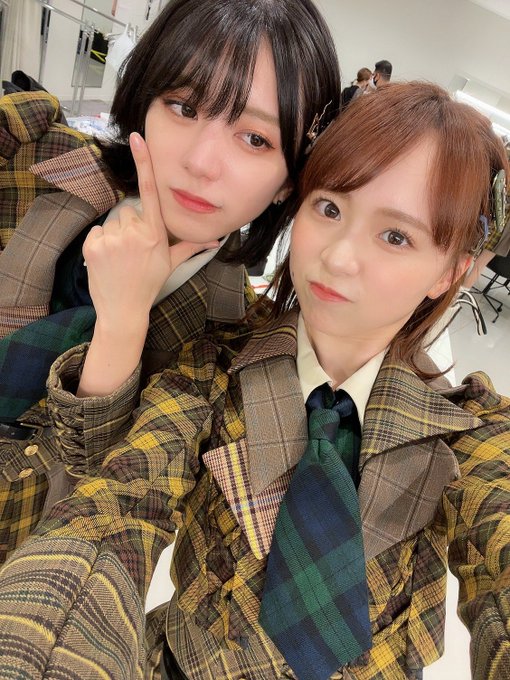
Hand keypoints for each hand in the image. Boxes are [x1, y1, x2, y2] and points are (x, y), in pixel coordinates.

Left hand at [83, 132, 218, 333]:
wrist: (123, 311)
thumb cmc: (149, 285)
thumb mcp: (171, 264)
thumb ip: (192, 247)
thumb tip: (217, 240)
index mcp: (156, 234)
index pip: (150, 192)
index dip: (144, 163)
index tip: (137, 139)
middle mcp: (136, 234)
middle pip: (128, 212)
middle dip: (129, 227)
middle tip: (133, 252)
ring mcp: (114, 240)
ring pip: (112, 223)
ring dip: (114, 236)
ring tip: (120, 258)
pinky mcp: (94, 246)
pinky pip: (96, 232)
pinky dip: (100, 244)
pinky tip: (107, 260)